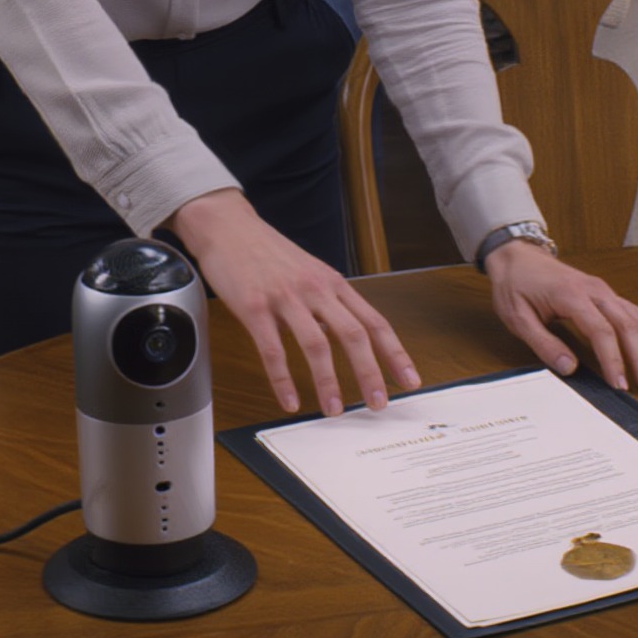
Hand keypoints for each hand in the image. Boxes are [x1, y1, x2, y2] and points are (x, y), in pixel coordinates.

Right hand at [170, 189, 420, 416]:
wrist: (228, 226)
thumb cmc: (268, 253)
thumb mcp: (309, 271)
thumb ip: (330, 303)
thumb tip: (352, 340)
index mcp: (332, 283)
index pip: (373, 321)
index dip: (395, 353)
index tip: (410, 380)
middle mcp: (315, 289)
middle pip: (353, 334)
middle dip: (369, 373)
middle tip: (379, 405)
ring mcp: (285, 297)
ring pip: (316, 344)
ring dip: (328, 382)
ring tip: (334, 410)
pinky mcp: (255, 306)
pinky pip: (273, 350)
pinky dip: (283, 379)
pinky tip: (289, 400)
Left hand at [482, 242, 637, 392]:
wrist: (517, 256)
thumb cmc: (516, 284)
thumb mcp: (518, 317)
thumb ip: (544, 344)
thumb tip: (569, 368)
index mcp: (571, 295)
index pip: (602, 331)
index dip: (614, 360)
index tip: (620, 385)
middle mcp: (594, 289)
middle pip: (627, 324)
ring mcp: (602, 289)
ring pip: (636, 317)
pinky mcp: (605, 292)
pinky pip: (634, 311)